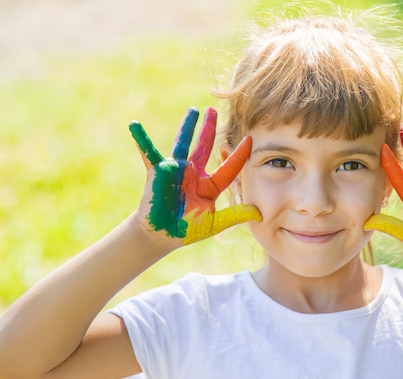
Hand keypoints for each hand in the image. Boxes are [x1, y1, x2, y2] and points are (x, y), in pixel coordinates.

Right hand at [130, 107, 260, 246]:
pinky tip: (134, 125)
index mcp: (209, 185)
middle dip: (209, 128)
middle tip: (213, 111)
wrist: (162, 235)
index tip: (250, 139)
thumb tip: (259, 213)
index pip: (229, 168)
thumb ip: (235, 215)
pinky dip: (141, 139)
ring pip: (183, 143)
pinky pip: (148, 153)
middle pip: (204, 146)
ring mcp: (176, 170)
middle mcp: (194, 173)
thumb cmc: (187, 230)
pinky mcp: (158, 171)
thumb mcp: (215, 223)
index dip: (240, 155)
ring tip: (194, 110)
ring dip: (187, 126)